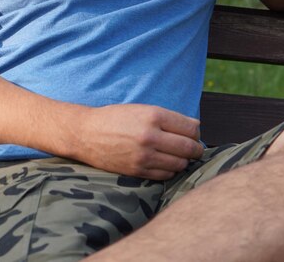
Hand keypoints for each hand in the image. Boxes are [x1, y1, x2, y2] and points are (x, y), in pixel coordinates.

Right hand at [73, 103, 202, 179]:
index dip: (196, 132)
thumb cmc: (117, 118)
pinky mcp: (138, 171)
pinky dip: (170, 170)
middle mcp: (150, 136)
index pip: (190, 128)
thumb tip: (196, 127)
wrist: (87, 133)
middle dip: (196, 149)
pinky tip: (165, 162)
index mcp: (154, 116)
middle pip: (189, 148)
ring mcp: (144, 156)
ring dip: (183, 160)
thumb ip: (169, 118)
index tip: (194, 134)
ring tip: (178, 155)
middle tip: (194, 148)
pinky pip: (165, 175)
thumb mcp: (143, 109)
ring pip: (180, 164)